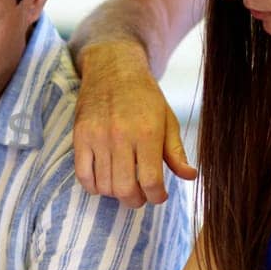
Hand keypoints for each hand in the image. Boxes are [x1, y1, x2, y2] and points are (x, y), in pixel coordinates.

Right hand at [72, 42, 196, 206]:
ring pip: (104, 185)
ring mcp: (97, 137)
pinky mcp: (80, 136)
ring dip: (115, 193)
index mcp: (147, 133)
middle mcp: (121, 136)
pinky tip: (103, 181)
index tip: (159, 196)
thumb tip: (190, 176)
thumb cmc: (144, 96)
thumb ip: (176, 151)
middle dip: (136, 201)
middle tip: (141, 197)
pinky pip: (82, 175)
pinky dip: (93, 187)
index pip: (151, 181)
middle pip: (125, 189)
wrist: (113, 68)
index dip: (157, 197)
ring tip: (123, 185)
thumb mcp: (167, 120)